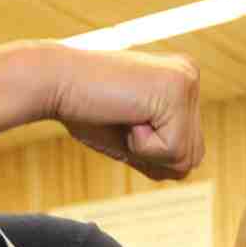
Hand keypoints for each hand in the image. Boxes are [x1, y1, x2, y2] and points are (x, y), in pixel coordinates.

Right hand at [47, 47, 203, 180]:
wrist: (54, 82)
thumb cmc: (85, 110)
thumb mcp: (130, 138)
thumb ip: (159, 152)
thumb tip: (185, 171)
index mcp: (180, 82)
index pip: (186, 150)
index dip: (149, 153)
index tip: (122, 120)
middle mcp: (189, 75)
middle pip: (192, 157)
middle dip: (153, 156)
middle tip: (122, 119)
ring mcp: (187, 81)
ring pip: (186, 157)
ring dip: (147, 151)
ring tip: (124, 116)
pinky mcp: (178, 91)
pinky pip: (173, 150)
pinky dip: (143, 146)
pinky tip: (125, 114)